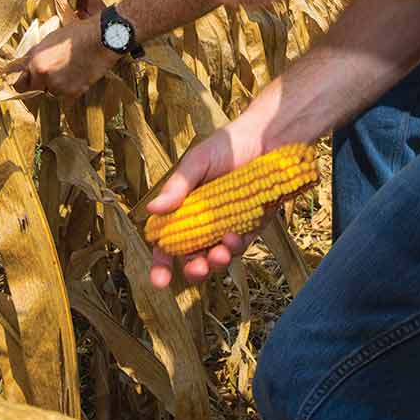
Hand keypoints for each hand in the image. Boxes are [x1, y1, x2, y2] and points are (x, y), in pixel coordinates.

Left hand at [16, 15, 116, 97]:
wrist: (101, 40)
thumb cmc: (76, 35)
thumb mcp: (49, 40)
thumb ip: (34, 55)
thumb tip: (23, 65)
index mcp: (37, 64)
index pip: (19, 85)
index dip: (24, 81)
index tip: (28, 79)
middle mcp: (46, 78)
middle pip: (36, 90)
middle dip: (41, 82)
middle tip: (52, 70)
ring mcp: (60, 88)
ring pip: (51, 92)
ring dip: (55, 85)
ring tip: (68, 69)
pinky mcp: (74, 93)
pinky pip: (66, 94)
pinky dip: (69, 87)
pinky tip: (77, 72)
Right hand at [147, 128, 263, 287]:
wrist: (266, 139)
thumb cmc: (227, 146)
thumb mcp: (197, 162)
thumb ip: (177, 186)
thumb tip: (152, 209)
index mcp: (185, 208)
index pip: (168, 242)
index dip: (162, 264)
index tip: (159, 280)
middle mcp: (204, 222)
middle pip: (193, 257)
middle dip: (193, 270)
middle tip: (196, 268)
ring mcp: (227, 226)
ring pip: (217, 258)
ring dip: (216, 262)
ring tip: (219, 253)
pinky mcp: (251, 227)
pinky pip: (241, 247)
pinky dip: (235, 248)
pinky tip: (233, 237)